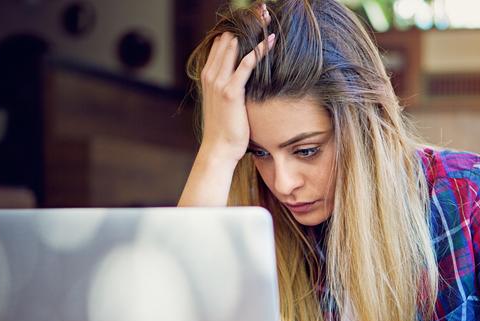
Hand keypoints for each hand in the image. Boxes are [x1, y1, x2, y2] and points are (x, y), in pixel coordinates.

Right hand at [198, 11, 273, 166]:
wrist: (219, 148)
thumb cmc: (226, 128)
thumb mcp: (224, 103)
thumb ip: (229, 86)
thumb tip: (243, 80)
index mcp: (208, 75)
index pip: (221, 43)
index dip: (236, 29)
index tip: (254, 19)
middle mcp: (211, 74)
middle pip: (228, 39)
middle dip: (246, 24)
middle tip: (263, 10)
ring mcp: (219, 82)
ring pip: (236, 47)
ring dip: (253, 31)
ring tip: (268, 17)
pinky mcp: (231, 91)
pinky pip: (247, 64)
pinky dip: (260, 50)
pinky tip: (272, 40)